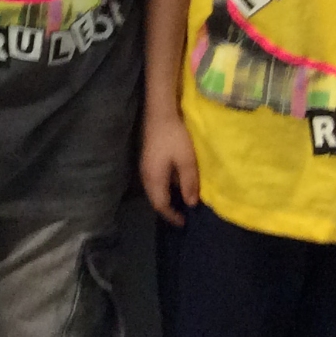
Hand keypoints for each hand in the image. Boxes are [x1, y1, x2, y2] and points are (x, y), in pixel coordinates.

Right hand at [139, 112, 199, 226]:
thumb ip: (189, 183)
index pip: (161, 205)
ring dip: (165, 199)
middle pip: (154, 200)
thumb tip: (191, 204)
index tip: (184, 222)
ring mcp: (145, 167)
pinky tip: (175, 185)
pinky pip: (154, 182)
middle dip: (167, 210)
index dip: (172, 216)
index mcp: (154, 179)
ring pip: (153, 191)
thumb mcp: (187, 161)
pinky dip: (164, 189)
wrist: (160, 113)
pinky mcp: (148, 160)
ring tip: (179, 203)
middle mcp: (146, 176)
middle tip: (182, 216)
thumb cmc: (174, 137)